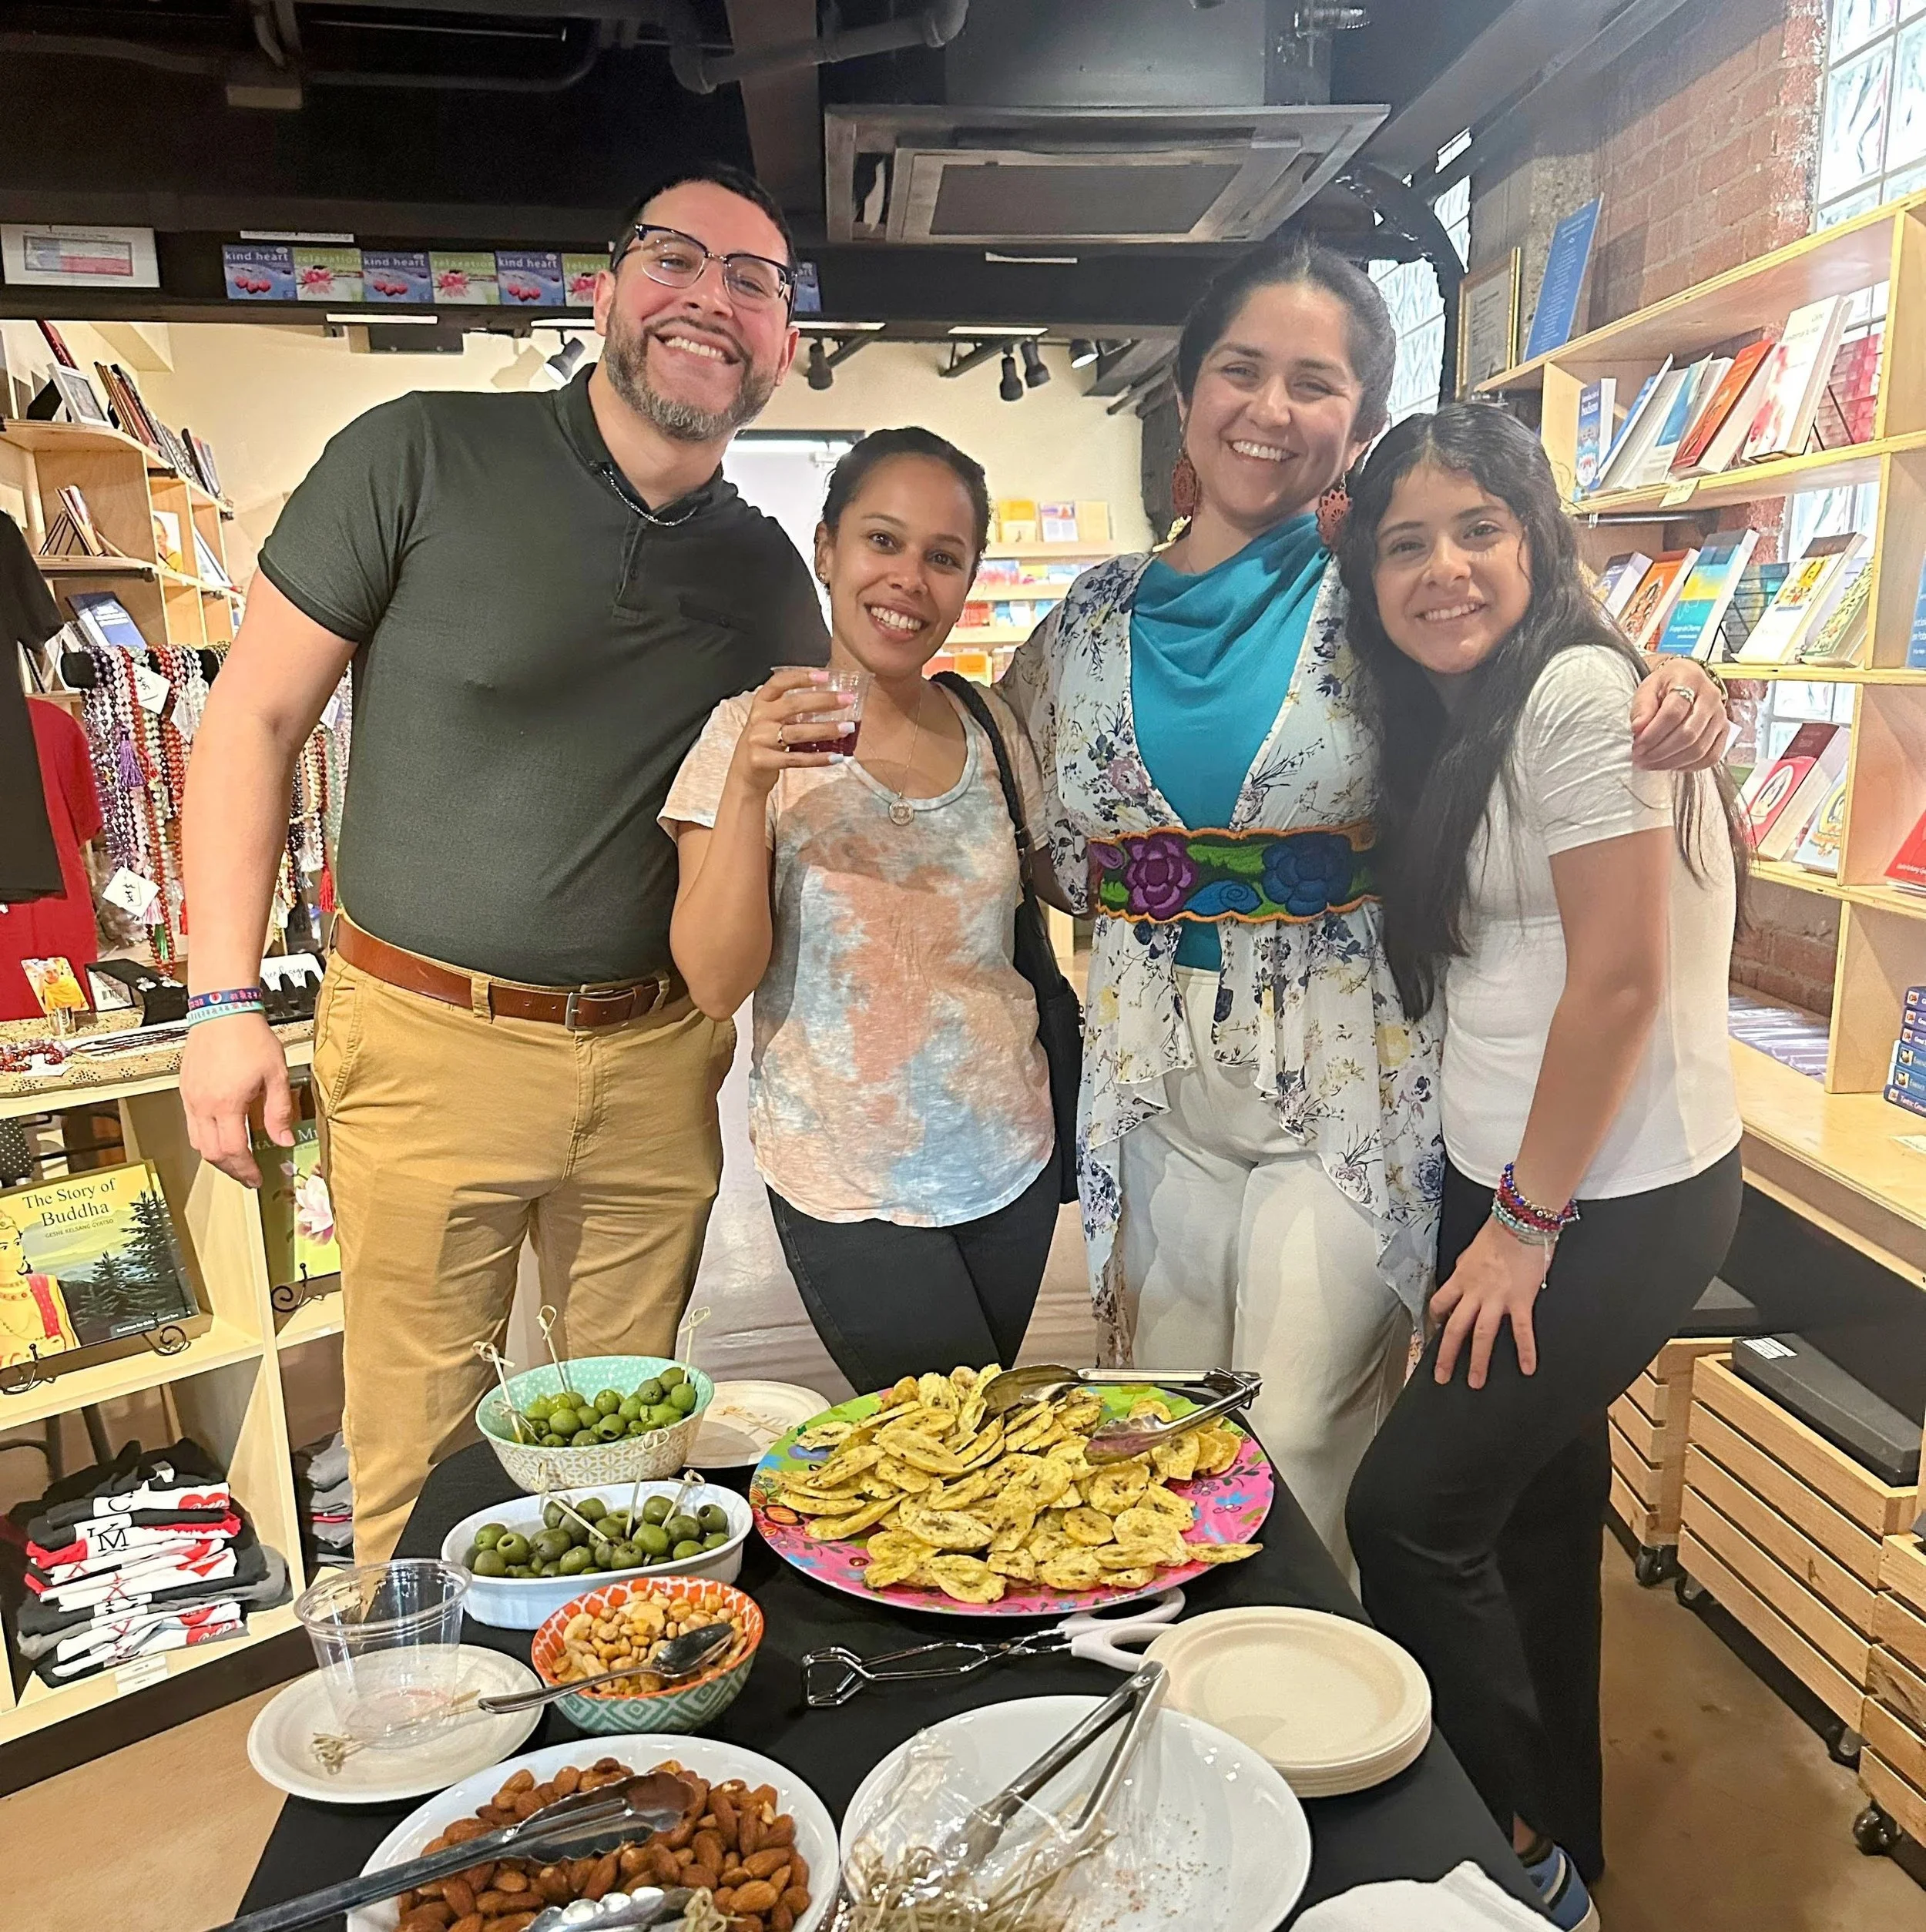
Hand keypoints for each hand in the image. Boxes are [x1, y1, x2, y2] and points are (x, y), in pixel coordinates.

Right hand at [180, 1012, 293, 1187]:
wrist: (222, 1010)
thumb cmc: (250, 1037)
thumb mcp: (276, 1075)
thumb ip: (279, 1111)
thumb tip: (284, 1141)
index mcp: (226, 1104)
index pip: (233, 1151)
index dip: (246, 1169)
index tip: (257, 1178)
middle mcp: (203, 1105)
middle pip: (211, 1153)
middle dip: (231, 1169)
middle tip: (249, 1175)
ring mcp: (191, 1097)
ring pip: (197, 1141)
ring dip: (217, 1156)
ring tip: (237, 1160)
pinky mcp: (186, 1089)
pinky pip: (192, 1124)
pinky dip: (206, 1138)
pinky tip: (223, 1135)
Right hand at [728, 668, 856, 797]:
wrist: (744, 775)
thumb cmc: (764, 743)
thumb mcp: (771, 720)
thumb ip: (791, 710)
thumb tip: (830, 701)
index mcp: (761, 703)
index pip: (779, 683)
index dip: (801, 677)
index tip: (825, 675)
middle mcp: (759, 718)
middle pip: (793, 705)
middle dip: (824, 701)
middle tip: (847, 700)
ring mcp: (759, 740)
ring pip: (797, 732)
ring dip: (826, 730)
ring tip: (848, 728)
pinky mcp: (763, 761)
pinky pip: (796, 759)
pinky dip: (818, 758)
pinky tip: (836, 757)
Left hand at [1429, 1216, 1552, 1388]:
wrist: (1519, 1224)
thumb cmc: (1497, 1234)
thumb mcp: (1470, 1252)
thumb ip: (1464, 1270)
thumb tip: (1460, 1279)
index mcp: (1460, 1279)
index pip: (1440, 1304)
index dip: (1436, 1319)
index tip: (1436, 1331)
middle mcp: (1475, 1292)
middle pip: (1456, 1328)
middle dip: (1448, 1355)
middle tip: (1443, 1376)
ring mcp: (1497, 1299)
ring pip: (1482, 1335)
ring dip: (1479, 1362)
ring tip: (1476, 1382)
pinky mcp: (1520, 1300)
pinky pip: (1521, 1330)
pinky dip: (1525, 1351)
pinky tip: (1526, 1368)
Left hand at [1630, 660, 1728, 771]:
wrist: (1685, 681)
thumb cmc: (1665, 685)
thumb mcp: (1648, 687)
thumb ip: (1642, 707)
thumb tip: (1638, 728)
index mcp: (1690, 680)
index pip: (1673, 713)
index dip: (1652, 734)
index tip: (1637, 746)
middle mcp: (1711, 697)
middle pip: (1688, 734)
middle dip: (1660, 751)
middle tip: (1640, 758)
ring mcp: (1721, 715)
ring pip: (1699, 748)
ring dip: (1671, 762)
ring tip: (1650, 764)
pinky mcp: (1724, 731)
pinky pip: (1711, 756)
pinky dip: (1690, 766)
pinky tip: (1670, 765)